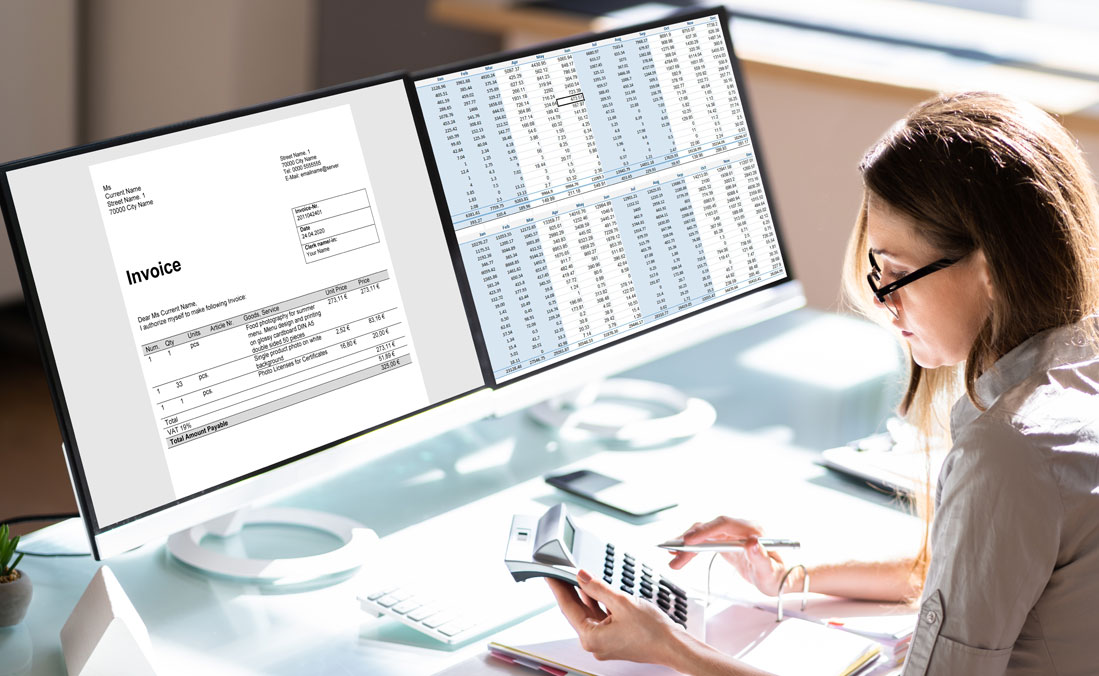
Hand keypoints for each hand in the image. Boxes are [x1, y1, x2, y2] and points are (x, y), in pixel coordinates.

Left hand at [546, 569, 685, 664]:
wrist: (673, 646)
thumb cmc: (652, 631)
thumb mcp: (621, 602)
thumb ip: (597, 588)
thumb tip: (581, 577)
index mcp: (591, 637)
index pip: (567, 607)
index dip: (558, 587)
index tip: (550, 574)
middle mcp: (594, 643)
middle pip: (575, 611)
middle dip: (568, 590)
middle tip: (559, 572)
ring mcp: (603, 642)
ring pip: (587, 614)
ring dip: (583, 596)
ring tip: (575, 577)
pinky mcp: (613, 639)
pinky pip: (599, 618)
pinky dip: (596, 604)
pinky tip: (594, 591)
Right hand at [668, 516, 791, 596]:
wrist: (780, 578)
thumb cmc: (778, 576)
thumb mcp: (771, 572)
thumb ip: (762, 558)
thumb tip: (753, 544)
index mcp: (752, 530)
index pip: (724, 524)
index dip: (705, 531)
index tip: (689, 541)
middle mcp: (740, 528)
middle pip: (709, 528)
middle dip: (690, 540)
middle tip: (674, 553)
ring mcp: (731, 534)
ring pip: (704, 534)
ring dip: (687, 545)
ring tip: (672, 557)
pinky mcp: (725, 542)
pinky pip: (704, 541)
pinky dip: (691, 548)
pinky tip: (679, 554)